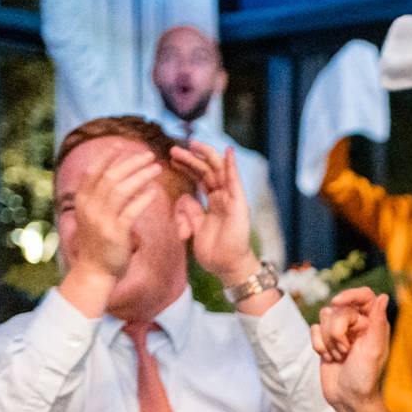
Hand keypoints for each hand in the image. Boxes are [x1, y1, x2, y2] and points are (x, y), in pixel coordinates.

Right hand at [66, 150, 161, 283]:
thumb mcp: (92, 216)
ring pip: (121, 190)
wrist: (94, 272)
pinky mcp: (115, 233)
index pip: (93, 171)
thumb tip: (115, 177)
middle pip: (110, 176)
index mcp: (82, 201)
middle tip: (149, 155)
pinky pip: (131, 211)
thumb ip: (100, 198)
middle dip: (130, 162)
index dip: (106, 156)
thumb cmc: (98, 243)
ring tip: (157, 168)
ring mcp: (101, 220)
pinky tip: (154, 191)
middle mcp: (89, 207)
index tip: (121, 144)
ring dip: (140, 175)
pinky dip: (143, 199)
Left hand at [171, 141, 258, 284]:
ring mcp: (232, 199)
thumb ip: (190, 212)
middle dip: (191, 158)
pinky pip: (235, 181)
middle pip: (206, 171)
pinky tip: (228, 151)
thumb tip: (183, 197)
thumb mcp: (195, 229)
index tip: (171, 159)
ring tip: (191, 144)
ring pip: (218, 171)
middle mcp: (223, 198)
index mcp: (213, 203)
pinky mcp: (239, 204)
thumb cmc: (214, 253)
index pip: (199, 178)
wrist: (227, 267)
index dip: (186, 167)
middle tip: (173, 149)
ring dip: (205, 156)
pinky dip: (232, 166)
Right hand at [312, 288, 391, 411]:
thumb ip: (378, 322)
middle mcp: (358, 323)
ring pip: (324, 316)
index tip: (337, 303)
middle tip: (346, 351)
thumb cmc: (365, 377)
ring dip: (328, 340)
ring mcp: (340, 331)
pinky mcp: (325, 340)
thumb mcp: (374, 350)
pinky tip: (328, 358)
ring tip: (339, 357)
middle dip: (337, 331)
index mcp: (374, 323)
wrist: (348, 399)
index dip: (349, 294)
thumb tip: (384, 296)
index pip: (364, 296)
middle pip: (338, 309)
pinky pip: (314, 329)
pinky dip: (318, 345)